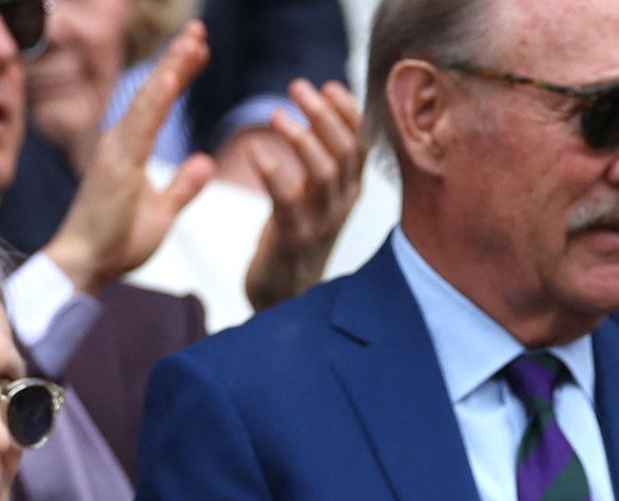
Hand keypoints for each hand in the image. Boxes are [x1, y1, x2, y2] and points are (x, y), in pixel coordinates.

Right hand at [42, 24, 216, 295]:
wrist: (85, 263)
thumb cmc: (117, 241)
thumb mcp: (162, 211)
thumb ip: (183, 186)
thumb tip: (205, 162)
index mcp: (130, 149)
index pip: (159, 103)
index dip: (179, 75)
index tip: (199, 52)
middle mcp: (121, 141)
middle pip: (154, 92)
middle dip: (177, 60)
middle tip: (200, 32)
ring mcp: (117, 149)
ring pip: (149, 99)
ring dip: (172, 69)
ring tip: (194, 42)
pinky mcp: (117, 163)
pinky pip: (142, 124)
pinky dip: (159, 98)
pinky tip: (174, 76)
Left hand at [239, 80, 365, 312]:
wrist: (286, 296)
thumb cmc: (295, 237)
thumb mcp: (318, 197)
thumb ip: (324, 161)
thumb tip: (327, 111)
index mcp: (349, 192)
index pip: (362, 145)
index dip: (351, 113)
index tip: (330, 85)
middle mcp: (341, 205)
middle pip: (346, 152)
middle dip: (324, 115)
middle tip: (298, 86)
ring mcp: (320, 222)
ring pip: (323, 173)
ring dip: (301, 138)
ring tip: (276, 114)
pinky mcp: (292, 237)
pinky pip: (287, 199)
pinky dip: (273, 172)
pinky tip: (256, 151)